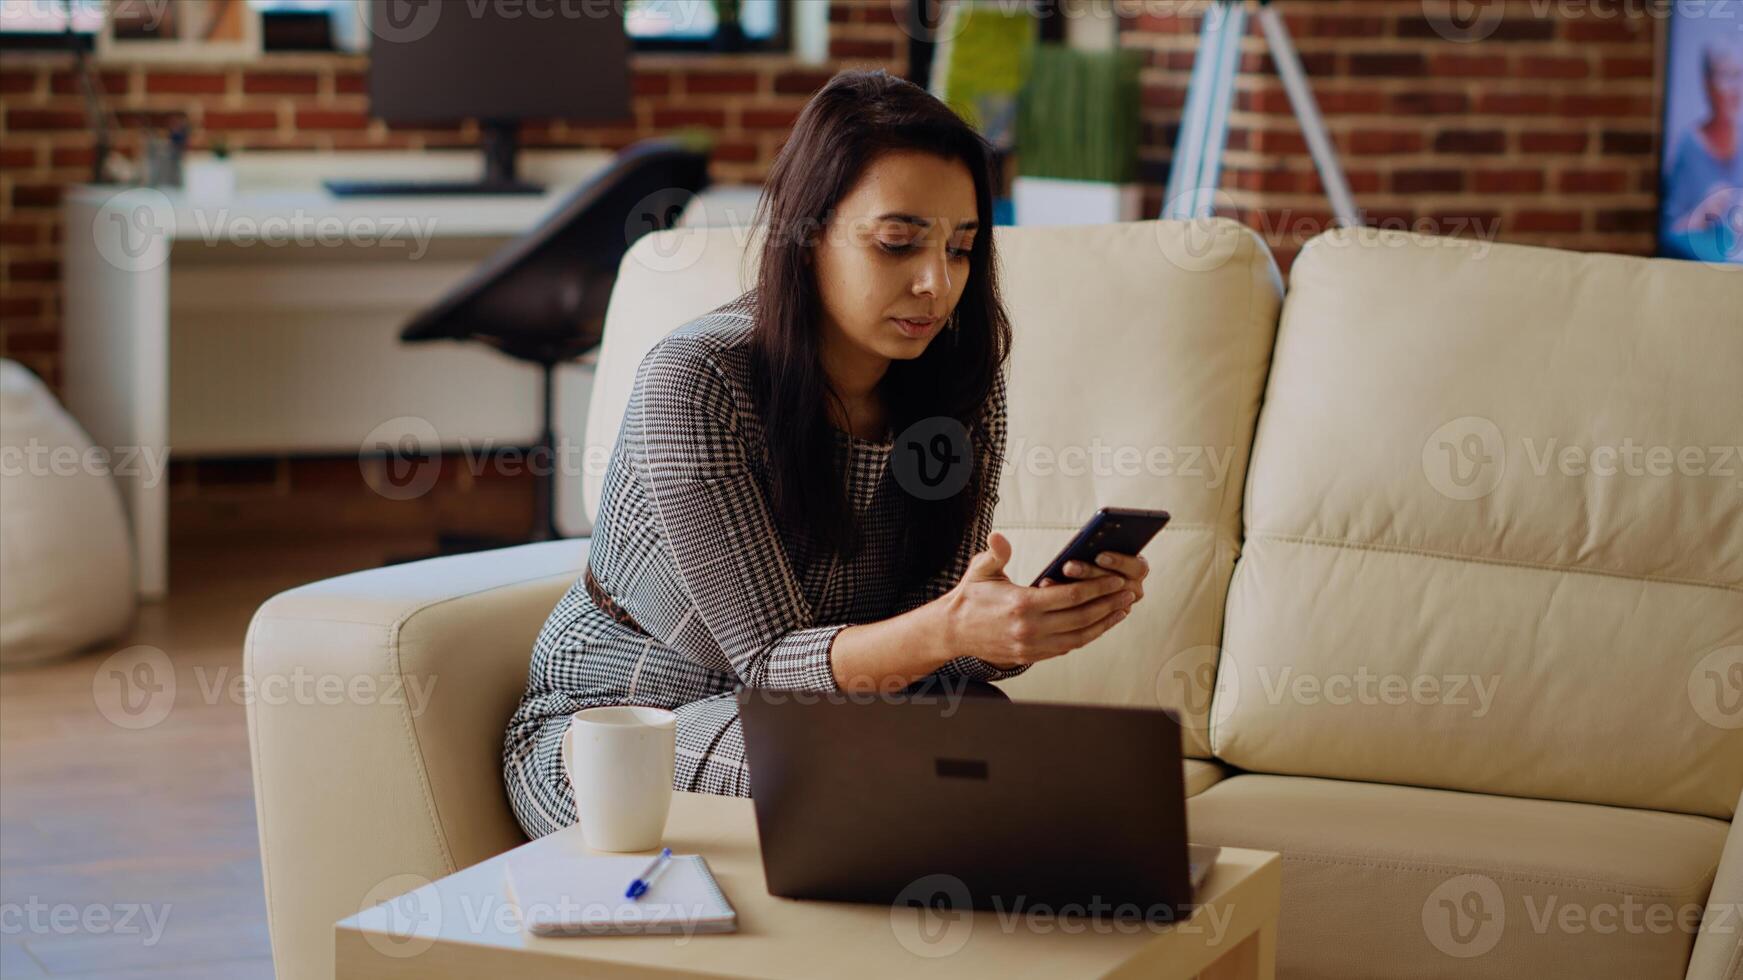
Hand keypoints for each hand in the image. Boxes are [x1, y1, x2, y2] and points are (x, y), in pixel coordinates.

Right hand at [937, 532, 1136, 669]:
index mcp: (1022, 605)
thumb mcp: (981, 571)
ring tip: (1121, 610)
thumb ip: (995, 554)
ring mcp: (1032, 646)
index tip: (1115, 580)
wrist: (952, 632)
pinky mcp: (1031, 656)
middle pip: (1081, 618)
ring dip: (1104, 624)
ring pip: (1079, 637)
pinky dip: (1087, 636)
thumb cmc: (970, 597)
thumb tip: (998, 537)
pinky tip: (1099, 625)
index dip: (1097, 588)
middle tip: (1128, 594)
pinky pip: (1067, 647)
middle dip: (1108, 605)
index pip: (1070, 597)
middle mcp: (1030, 629)